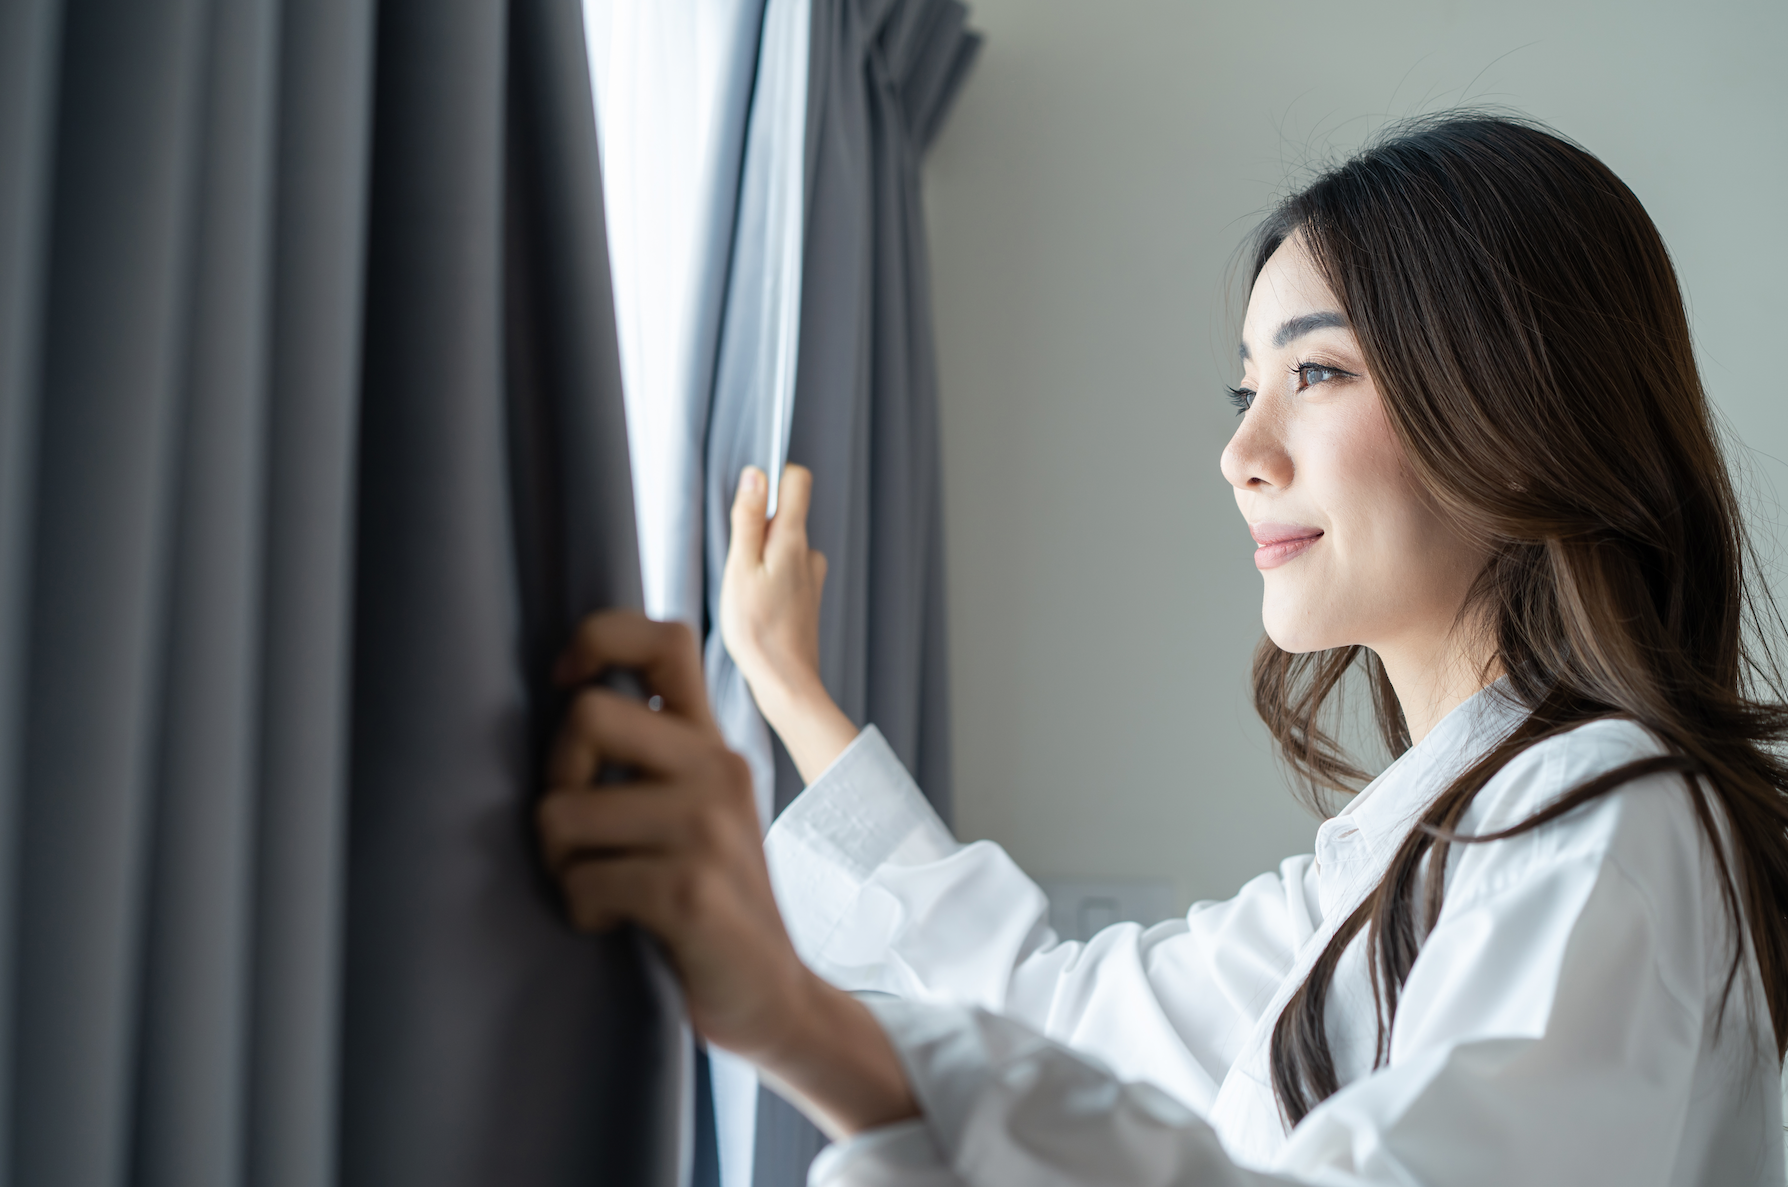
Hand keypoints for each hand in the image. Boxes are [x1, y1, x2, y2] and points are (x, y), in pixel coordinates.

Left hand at [537, 610, 914, 1136]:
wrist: (772, 996)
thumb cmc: (707, 901)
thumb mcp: (694, 811)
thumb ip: (651, 757)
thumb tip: (561, 702)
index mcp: (711, 743)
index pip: (664, 637)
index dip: (596, 640)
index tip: (563, 686)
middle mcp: (716, 768)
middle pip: (585, 714)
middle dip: (553, 780)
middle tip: (575, 832)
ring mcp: (708, 827)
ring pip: (562, 812)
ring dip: (559, 864)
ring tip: (598, 890)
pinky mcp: (691, 889)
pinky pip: (582, 882)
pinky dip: (581, 911)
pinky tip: (615, 924)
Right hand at [720, 464, 827, 707]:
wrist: (785, 681)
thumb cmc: (757, 629)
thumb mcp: (740, 568)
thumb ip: (748, 519)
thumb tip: (756, 474)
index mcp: (794, 539)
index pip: (798, 480)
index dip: (772, 479)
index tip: (748, 501)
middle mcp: (810, 553)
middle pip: (784, 514)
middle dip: (756, 528)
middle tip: (737, 564)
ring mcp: (811, 576)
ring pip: (782, 546)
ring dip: (760, 558)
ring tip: (744, 591)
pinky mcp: (807, 597)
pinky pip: (784, 571)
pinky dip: (768, 579)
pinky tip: (755, 605)